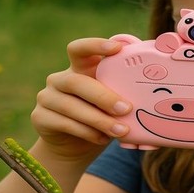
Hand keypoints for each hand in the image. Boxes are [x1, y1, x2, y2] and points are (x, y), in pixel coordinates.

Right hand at [31, 38, 132, 158]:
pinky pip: (64, 123)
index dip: (95, 45)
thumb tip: (153, 90)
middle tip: (126, 108)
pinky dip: (87, 132)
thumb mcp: (112, 103)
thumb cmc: (100, 118)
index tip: (117, 48)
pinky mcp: (40, 117)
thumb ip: (122, 92)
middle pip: (76, 81)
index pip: (80, 49)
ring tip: (121, 130)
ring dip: (98, 120)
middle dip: (103, 96)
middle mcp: (60, 79)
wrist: (74, 147)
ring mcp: (47, 97)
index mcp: (79, 68)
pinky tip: (103, 138)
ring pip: (71, 106)